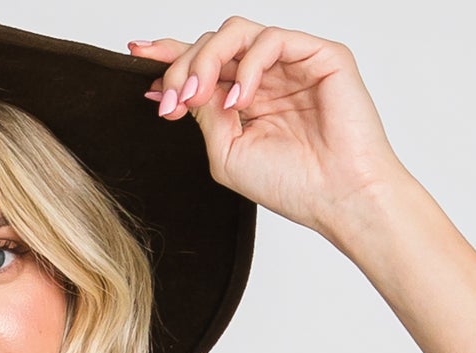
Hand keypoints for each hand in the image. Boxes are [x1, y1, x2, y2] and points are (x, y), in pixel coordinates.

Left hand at [129, 20, 407, 236]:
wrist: (339, 198)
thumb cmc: (292, 185)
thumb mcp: (227, 153)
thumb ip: (204, 114)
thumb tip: (180, 84)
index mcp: (245, 100)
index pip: (203, 66)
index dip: (169, 57)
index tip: (136, 55)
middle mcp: (266, 77)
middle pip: (212, 44)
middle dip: (182, 67)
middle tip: (170, 99)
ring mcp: (292, 63)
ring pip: (237, 32)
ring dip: (207, 60)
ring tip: (198, 95)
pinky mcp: (320, 55)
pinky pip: (272, 39)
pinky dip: (249, 66)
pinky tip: (242, 99)